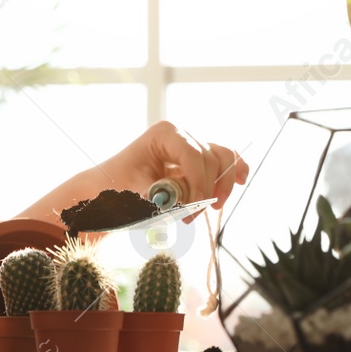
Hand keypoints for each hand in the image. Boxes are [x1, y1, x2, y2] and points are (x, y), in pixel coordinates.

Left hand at [94, 120, 248, 218]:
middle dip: (206, 190)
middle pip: (210, 158)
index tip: (192, 209)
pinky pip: (223, 158)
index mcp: (163, 134)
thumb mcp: (130, 191)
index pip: (193, 154)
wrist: (108, 186)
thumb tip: (170, 203)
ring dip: (222, 183)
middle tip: (190, 217)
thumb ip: (153, 196)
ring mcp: (190, 143)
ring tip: (214, 206)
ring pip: (222, 158)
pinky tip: (242, 180)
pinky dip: (233, 169)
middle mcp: (180, 134)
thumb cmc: (116, 185)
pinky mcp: (196, 157)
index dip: (198, 182)